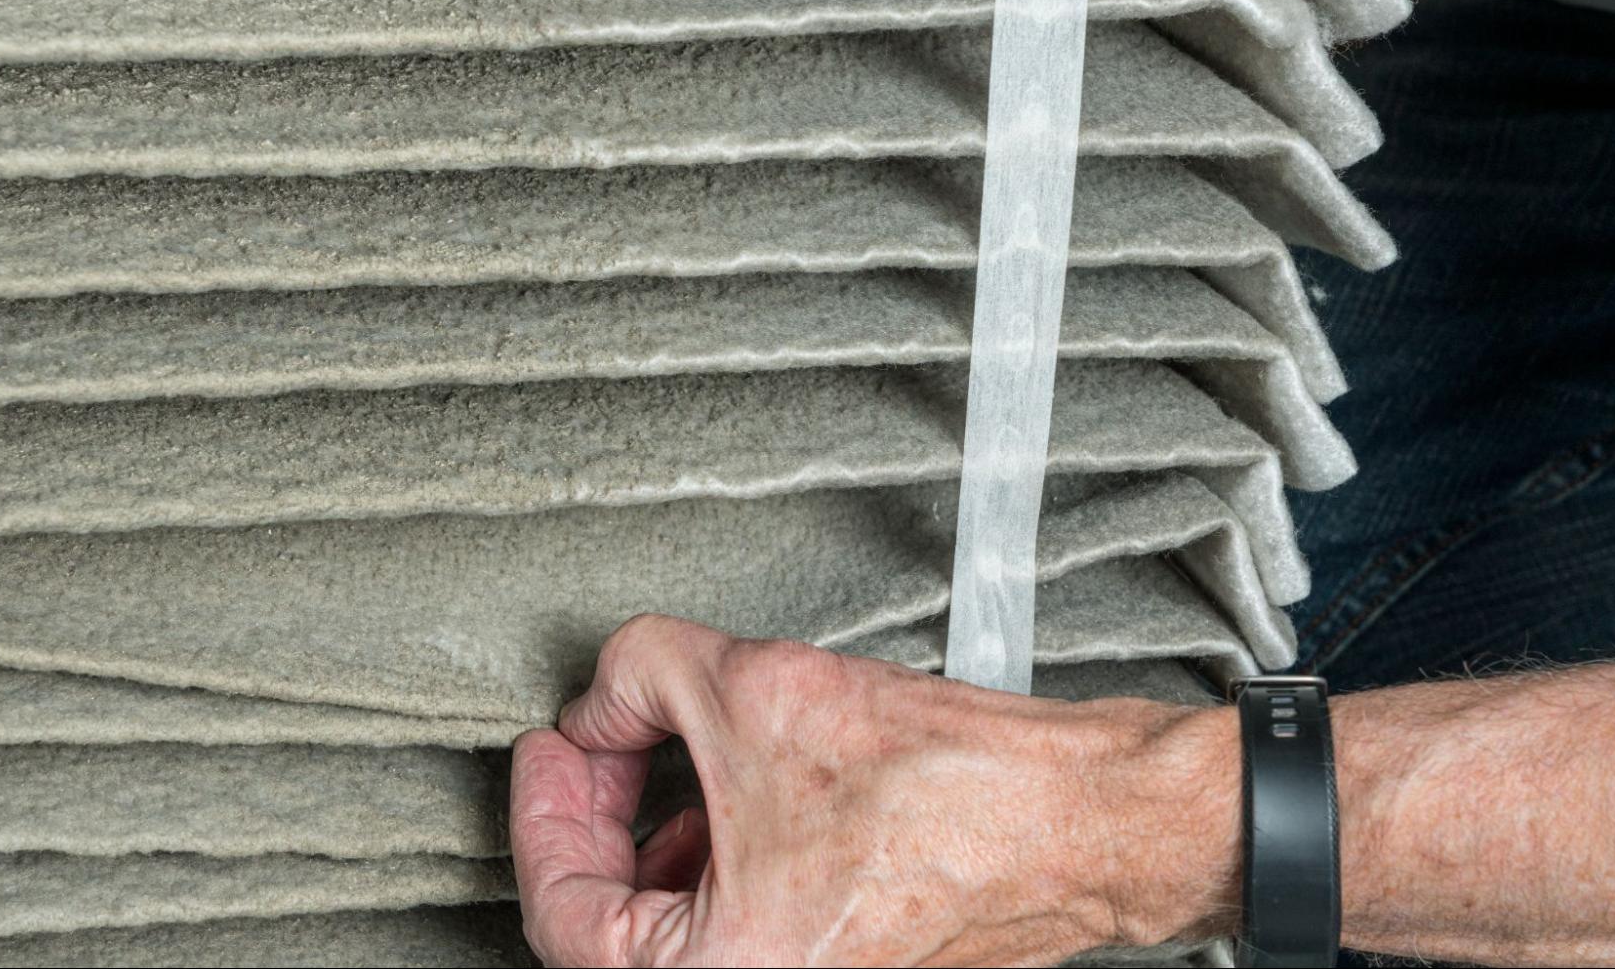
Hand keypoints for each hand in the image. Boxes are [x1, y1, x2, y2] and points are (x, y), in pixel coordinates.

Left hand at [510, 615, 1240, 966]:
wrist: (1074, 816)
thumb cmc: (946, 789)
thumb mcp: (750, 685)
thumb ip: (636, 676)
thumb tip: (602, 701)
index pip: (562, 911)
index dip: (540, 810)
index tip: (550, 747)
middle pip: (609, 927)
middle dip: (592, 819)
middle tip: (592, 744)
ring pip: (670, 930)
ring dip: (650, 839)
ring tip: (654, 756)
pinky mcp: (836, 967)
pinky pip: (732, 928)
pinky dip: (711, 861)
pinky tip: (725, 798)